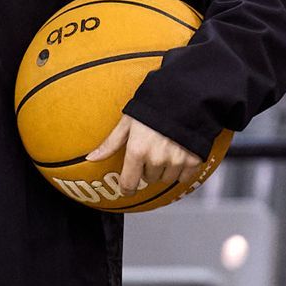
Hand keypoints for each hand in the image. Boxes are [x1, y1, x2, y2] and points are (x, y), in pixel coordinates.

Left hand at [87, 113, 201, 192]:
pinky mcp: (193, 160)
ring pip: (166, 179)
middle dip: (148, 168)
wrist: (187, 96)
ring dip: (164, 169)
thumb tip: (92, 157)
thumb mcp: (128, 122)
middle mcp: (156, 158)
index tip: (128, 188)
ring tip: (166, 149)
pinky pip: (183, 177)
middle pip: (148, 179)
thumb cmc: (155, 106)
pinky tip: (179, 153)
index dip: (127, 188)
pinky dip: (181, 170)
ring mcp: (176, 161)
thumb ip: (111, 143)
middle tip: (152, 150)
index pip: (129, 183)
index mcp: (138, 150)